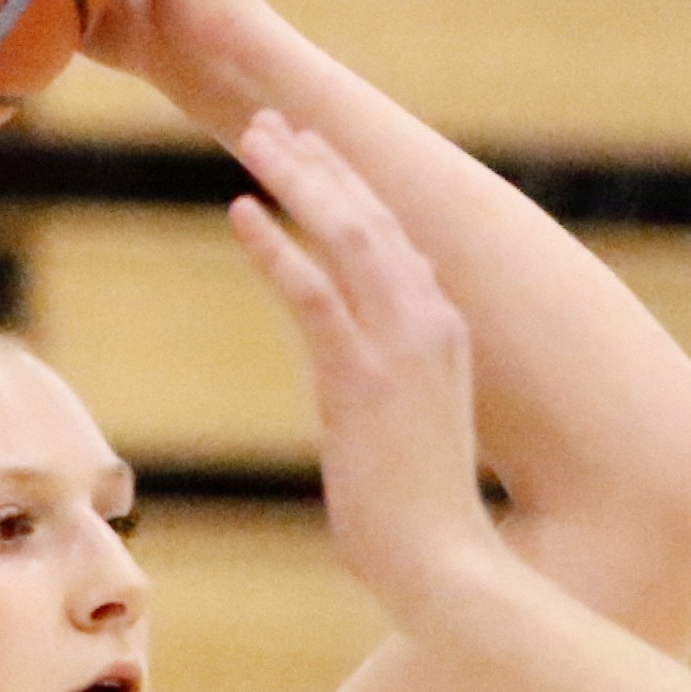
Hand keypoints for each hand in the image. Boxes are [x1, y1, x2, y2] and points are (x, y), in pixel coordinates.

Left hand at [225, 113, 506, 618]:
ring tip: (253, 140)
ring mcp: (400, 347)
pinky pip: (312, 291)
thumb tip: (368, 375)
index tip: (311, 154)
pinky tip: (242, 211)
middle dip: (319, 164)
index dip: (350, 189)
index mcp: (445, 333)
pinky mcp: (361, 377)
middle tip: (269, 122)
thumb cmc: (425, 518)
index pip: (395, 239)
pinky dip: (275, 245)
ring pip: (346, 236)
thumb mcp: (414, 430)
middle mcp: (431, 324)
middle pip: (370, 218)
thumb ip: (396, 382)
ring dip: (298, 181)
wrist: (448, 568)